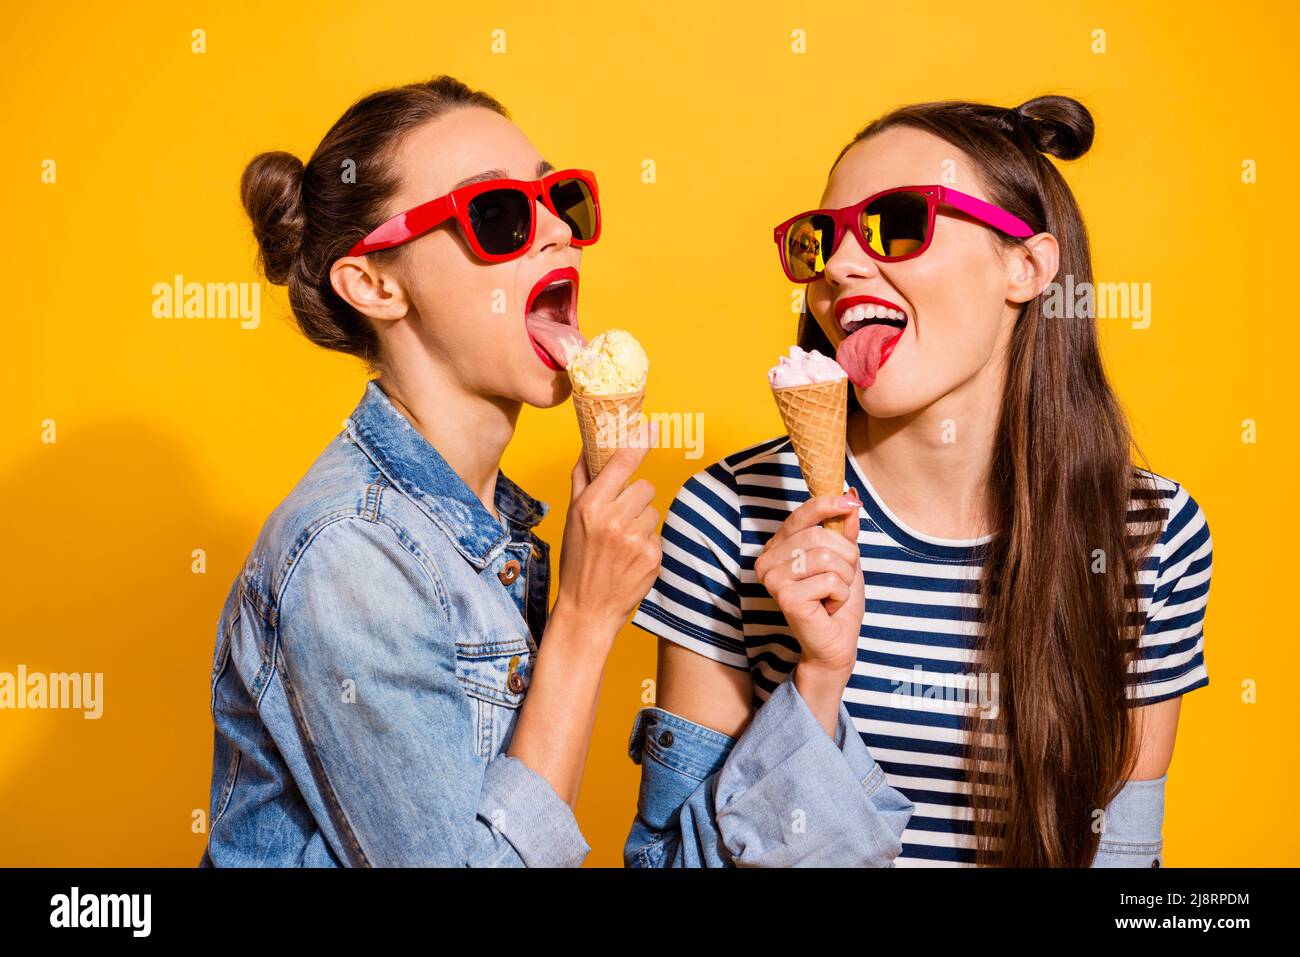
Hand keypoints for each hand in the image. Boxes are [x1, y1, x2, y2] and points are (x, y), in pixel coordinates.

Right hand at [553, 419, 661, 640]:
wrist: (588, 609)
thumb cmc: (577, 560)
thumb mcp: (572, 518)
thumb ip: (583, 480)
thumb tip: (588, 445)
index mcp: (591, 506)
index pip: (621, 464)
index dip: (638, 442)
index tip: (650, 426)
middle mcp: (613, 520)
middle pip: (644, 487)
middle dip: (635, 498)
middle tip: (618, 519)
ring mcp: (635, 539)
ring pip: (653, 510)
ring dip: (641, 521)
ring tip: (622, 542)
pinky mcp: (652, 556)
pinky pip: (657, 534)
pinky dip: (647, 543)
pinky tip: (631, 558)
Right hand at [754, 491, 863, 683]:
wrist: (837, 642)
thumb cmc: (836, 601)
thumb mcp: (845, 558)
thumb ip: (844, 529)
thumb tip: (850, 494)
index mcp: (777, 548)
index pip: (801, 515)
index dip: (827, 505)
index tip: (850, 502)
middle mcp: (767, 561)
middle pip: (819, 536)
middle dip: (846, 556)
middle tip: (843, 577)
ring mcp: (773, 580)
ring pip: (827, 558)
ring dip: (845, 578)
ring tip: (835, 594)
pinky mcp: (786, 598)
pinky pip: (830, 581)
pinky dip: (841, 596)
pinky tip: (829, 607)